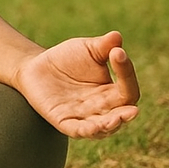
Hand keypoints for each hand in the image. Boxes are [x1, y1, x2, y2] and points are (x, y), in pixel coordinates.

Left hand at [14, 30, 139, 138]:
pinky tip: (93, 126)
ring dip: (110, 126)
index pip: (127, 90)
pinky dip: (87, 131)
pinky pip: (78, 131)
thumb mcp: (86, 49)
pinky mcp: (65, 122)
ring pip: (102, 128)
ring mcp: (85, 118)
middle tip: (133, 111)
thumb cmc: (67, 59)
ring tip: (115, 120)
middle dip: (126, 114)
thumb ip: (103, 46)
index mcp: (112, 93)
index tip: (117, 53)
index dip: (126, 72)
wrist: (36, 66)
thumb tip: (117, 36)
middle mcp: (103, 109)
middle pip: (121, 115)